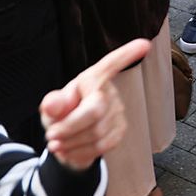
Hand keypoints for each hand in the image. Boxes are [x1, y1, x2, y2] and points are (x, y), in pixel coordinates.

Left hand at [39, 38, 150, 170]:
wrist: (68, 141)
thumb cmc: (61, 116)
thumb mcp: (51, 107)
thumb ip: (52, 104)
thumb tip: (52, 105)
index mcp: (92, 78)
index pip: (110, 64)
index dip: (127, 54)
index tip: (144, 43)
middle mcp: (109, 91)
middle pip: (95, 111)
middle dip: (69, 127)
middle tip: (50, 136)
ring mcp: (118, 111)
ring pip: (97, 132)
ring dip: (72, 143)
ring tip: (57, 144)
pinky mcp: (121, 129)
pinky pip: (102, 145)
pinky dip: (82, 152)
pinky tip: (71, 150)